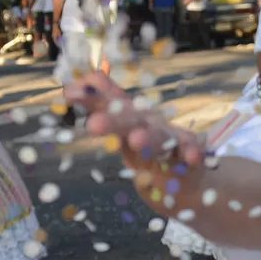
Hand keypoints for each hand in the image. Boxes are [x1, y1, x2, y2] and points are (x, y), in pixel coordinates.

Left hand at [65, 72, 205, 207]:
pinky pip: (190, 153)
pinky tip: (191, 157)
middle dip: (114, 120)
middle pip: (131, 118)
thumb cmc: (147, 146)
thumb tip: (71, 88)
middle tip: (93, 124)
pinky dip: (191, 153)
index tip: (69, 95)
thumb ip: (99, 107)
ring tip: (137, 140)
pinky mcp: (190, 153)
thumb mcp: (122, 127)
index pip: (108, 103)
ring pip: (159, 137)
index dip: (90, 98)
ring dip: (149, 137)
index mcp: (128, 116)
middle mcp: (148, 122)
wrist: (183, 171)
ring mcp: (171, 137)